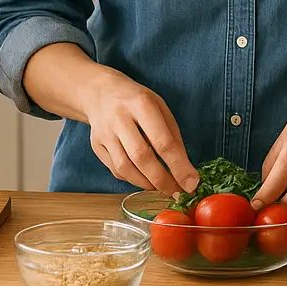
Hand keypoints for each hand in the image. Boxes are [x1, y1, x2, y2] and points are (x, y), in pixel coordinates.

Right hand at [79, 67, 198, 196]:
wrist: (101, 93)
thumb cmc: (138, 102)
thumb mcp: (161, 109)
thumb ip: (173, 138)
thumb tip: (186, 172)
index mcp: (141, 104)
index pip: (162, 141)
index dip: (178, 166)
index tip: (191, 184)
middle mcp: (119, 118)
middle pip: (141, 156)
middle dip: (162, 180)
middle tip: (177, 192)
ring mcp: (104, 133)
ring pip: (124, 167)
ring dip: (146, 183)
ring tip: (161, 187)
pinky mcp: (96, 145)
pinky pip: (115, 169)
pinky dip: (132, 179)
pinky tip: (144, 178)